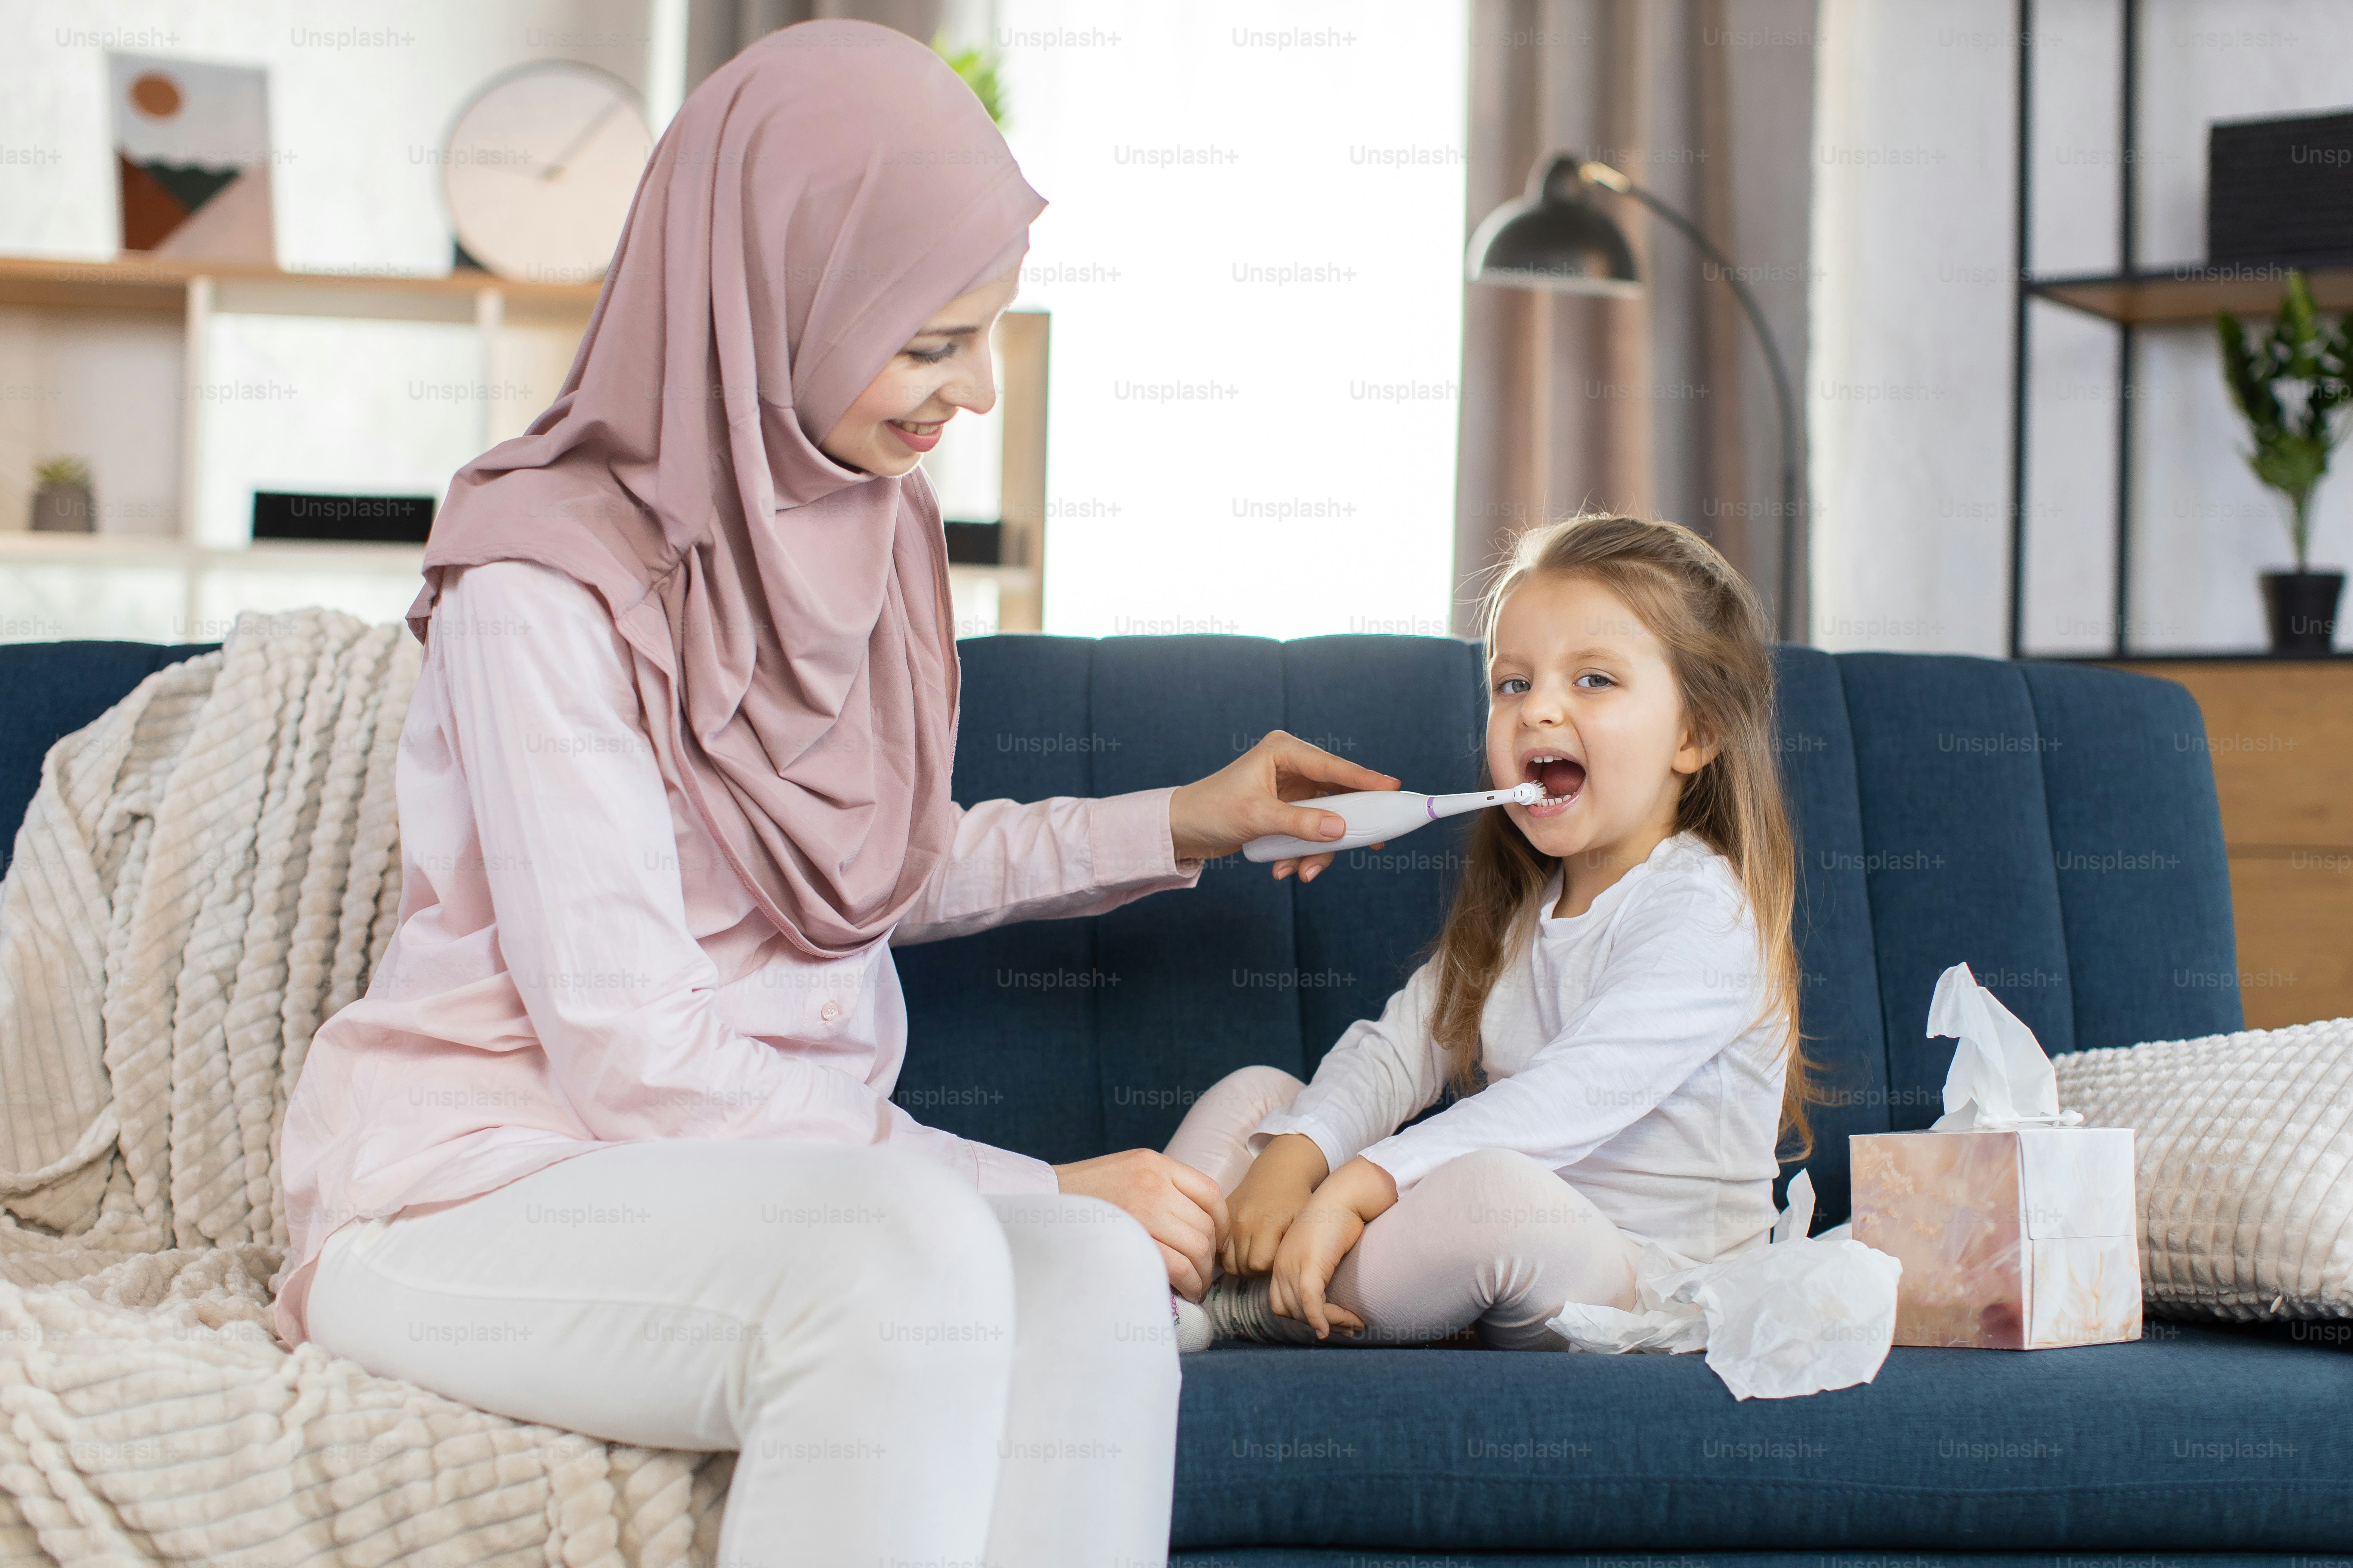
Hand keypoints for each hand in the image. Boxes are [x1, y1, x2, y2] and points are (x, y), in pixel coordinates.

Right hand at [1053, 1149, 1229, 1300]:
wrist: (1040, 1201)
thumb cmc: (1085, 1195)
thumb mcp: (1127, 1172)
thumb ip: (1162, 1188)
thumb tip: (1200, 1225)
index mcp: (1155, 1163)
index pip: (1210, 1193)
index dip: (1223, 1223)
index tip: (1220, 1243)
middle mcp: (1153, 1182)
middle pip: (1205, 1225)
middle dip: (1212, 1257)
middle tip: (1206, 1274)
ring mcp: (1142, 1209)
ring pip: (1196, 1247)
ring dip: (1203, 1274)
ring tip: (1196, 1285)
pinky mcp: (1131, 1238)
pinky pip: (1177, 1265)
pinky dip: (1190, 1283)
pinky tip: (1187, 1291)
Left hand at [1166, 730, 1398, 882]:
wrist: (1184, 828)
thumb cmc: (1212, 810)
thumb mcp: (1258, 817)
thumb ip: (1301, 823)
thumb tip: (1341, 828)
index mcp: (1284, 751)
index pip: (1332, 766)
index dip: (1365, 779)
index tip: (1393, 788)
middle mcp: (1292, 766)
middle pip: (1337, 795)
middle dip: (1343, 827)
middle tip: (1370, 845)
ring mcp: (1293, 789)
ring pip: (1326, 820)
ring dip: (1316, 851)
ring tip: (1299, 874)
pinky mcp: (1289, 810)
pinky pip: (1312, 832)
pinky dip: (1303, 854)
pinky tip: (1283, 869)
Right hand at [1221, 1132, 1328, 1276]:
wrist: (1279, 1170)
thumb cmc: (1297, 1199)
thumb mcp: (1303, 1221)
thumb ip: (1291, 1248)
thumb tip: (1281, 1273)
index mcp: (1266, 1223)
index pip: (1258, 1264)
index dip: (1270, 1267)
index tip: (1277, 1258)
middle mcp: (1243, 1222)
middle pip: (1241, 1266)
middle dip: (1255, 1269)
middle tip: (1267, 1258)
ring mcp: (1229, 1219)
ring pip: (1227, 1262)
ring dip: (1241, 1265)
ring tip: (1255, 1255)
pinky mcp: (1222, 1216)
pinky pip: (1218, 1248)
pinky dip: (1228, 1255)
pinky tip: (1242, 1250)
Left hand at [1267, 1157, 1397, 1339]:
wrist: (1345, 1195)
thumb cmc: (1340, 1219)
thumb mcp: (1323, 1250)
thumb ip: (1321, 1271)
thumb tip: (1336, 1297)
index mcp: (1283, 1261)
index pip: (1282, 1303)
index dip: (1305, 1317)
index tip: (1332, 1322)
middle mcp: (1282, 1264)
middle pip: (1289, 1311)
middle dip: (1318, 1324)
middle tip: (1348, 1327)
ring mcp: (1293, 1264)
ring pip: (1302, 1311)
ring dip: (1331, 1322)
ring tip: (1356, 1323)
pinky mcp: (1310, 1264)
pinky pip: (1311, 1304)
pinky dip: (1323, 1320)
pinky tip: (1344, 1325)